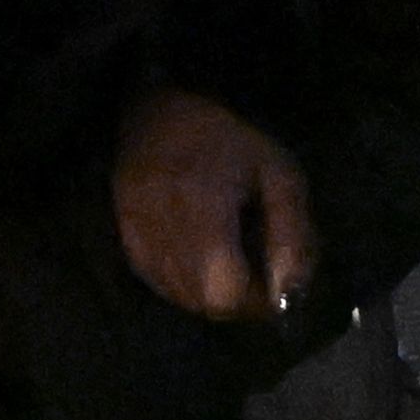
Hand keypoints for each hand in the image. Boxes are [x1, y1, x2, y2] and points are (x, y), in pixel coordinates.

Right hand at [111, 86, 322, 327]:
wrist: (157, 116)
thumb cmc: (228, 142)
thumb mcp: (278, 174)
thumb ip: (292, 235)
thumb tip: (289, 295)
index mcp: (203, 204)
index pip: (226, 290)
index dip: (258, 299)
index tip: (273, 279)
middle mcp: (162, 227)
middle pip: (206, 303)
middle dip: (239, 298)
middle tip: (255, 268)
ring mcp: (138, 238)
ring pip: (184, 299)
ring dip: (212, 293)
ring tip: (227, 258)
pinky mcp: (127, 243)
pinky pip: (163, 286)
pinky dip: (186, 284)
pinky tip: (198, 254)